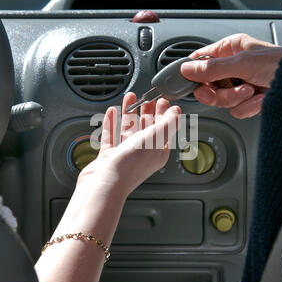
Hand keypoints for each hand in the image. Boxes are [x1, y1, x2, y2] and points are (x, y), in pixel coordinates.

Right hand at [36, 93, 181, 281]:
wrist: (105, 184)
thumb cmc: (130, 166)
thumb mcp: (154, 139)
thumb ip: (167, 124)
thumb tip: (177, 112)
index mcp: (157, 153)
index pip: (163, 129)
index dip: (163, 114)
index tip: (162, 99)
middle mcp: (142, 155)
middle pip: (146, 128)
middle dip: (147, 111)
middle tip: (147, 97)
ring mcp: (124, 156)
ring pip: (128, 129)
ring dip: (129, 112)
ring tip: (130, 97)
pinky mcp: (108, 158)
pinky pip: (111, 136)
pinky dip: (112, 123)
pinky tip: (112, 112)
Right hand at [180, 33, 281, 118]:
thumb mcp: (242, 63)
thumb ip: (212, 69)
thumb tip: (188, 69)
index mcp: (231, 49)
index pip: (202, 60)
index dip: (194, 73)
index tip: (191, 82)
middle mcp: (234, 66)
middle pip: (209, 86)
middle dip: (220, 92)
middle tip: (229, 91)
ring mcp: (241, 84)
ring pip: (221, 100)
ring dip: (237, 99)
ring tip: (253, 91)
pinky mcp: (250, 100)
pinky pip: (236, 110)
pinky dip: (248, 107)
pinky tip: (260, 99)